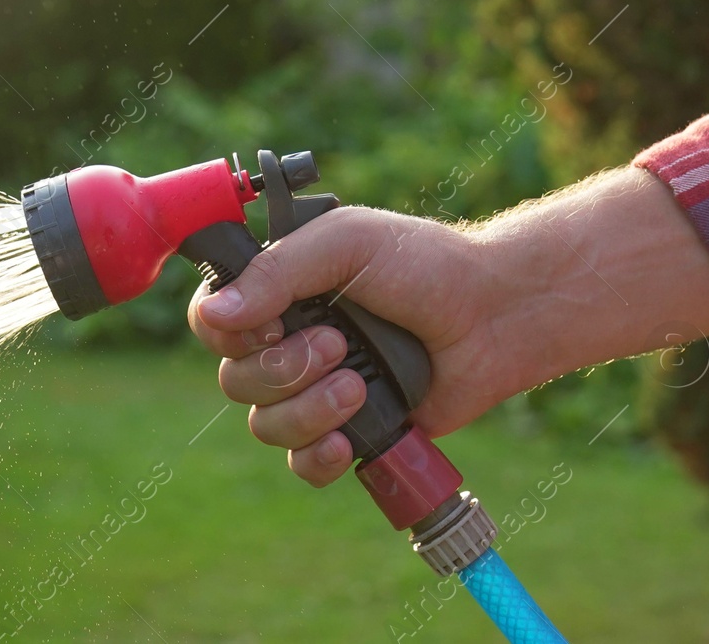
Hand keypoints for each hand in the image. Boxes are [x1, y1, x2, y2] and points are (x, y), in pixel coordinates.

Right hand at [187, 206, 511, 486]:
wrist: (496, 315)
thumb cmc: (425, 265)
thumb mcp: (346, 243)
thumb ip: (277, 272)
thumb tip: (214, 313)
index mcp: (278, 291)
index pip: (212, 321)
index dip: (226, 333)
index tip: (270, 326)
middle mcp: (289, 341)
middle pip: (235, 380)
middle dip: (283, 371)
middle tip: (338, 344)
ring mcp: (317, 389)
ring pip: (266, 426)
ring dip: (308, 410)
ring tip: (360, 385)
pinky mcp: (350, 431)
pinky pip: (302, 464)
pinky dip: (317, 457)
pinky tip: (347, 440)